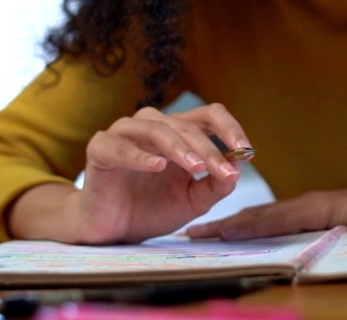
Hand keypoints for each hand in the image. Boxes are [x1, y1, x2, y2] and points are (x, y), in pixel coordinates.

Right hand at [8, 103, 251, 243]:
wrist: (113, 231)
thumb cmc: (152, 209)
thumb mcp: (192, 201)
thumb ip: (214, 186)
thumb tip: (237, 169)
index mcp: (178, 132)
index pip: (209, 116)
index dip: (230, 128)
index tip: (247, 152)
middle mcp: (152, 125)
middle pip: (186, 125)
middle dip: (208, 149)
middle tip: (223, 171)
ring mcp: (124, 134)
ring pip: (155, 128)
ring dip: (179, 146)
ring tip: (195, 166)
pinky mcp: (100, 149)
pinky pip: (119, 146)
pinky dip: (139, 155)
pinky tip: (157, 165)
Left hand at [185, 176, 346, 240]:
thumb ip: (325, 242)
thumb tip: (303, 261)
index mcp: (310, 212)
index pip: (264, 221)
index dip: (234, 228)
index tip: (207, 235)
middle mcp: (306, 204)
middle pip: (255, 216)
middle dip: (222, 226)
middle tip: (190, 234)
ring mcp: (313, 203)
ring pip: (263, 216)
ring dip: (230, 225)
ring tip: (202, 233)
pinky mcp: (322, 207)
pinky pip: (284, 218)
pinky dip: (257, 224)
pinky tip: (237, 229)